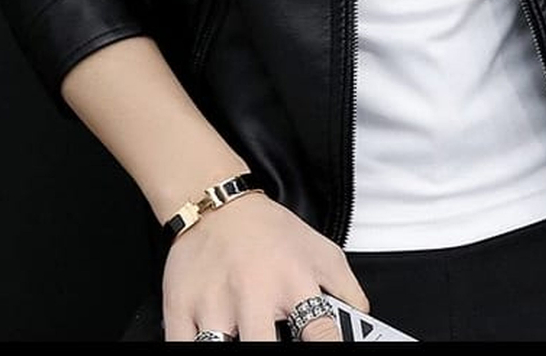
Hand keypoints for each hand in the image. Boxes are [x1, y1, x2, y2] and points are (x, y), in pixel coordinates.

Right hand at [161, 192, 369, 341]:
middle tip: (274, 343)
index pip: (321, 334)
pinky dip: (196, 347)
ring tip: (243, 338)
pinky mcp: (180, 309)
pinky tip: (213, 340)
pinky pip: (184, 348)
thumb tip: (364, 322)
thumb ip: (348, 290)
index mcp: (294, 283)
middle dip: (270, 352)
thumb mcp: (321, 251)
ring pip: (219, 349)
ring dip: (232, 348)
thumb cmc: (270, 231)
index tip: (325, 349)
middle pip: (263, 348)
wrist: (216, 204)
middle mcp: (255, 294)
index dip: (327, 347)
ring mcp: (215, 304)